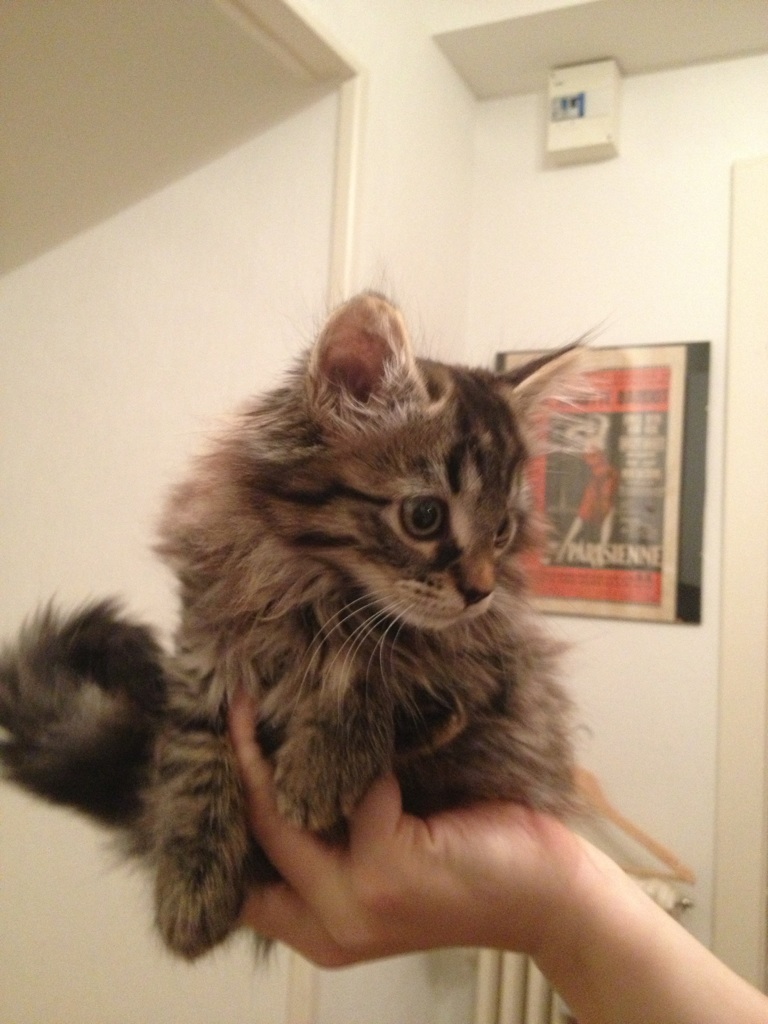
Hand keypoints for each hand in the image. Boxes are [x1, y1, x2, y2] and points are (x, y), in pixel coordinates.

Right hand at [228, 689, 582, 966]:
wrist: (552, 894)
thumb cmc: (475, 864)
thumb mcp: (389, 859)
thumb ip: (337, 832)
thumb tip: (293, 756)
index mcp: (320, 926)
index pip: (243, 878)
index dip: (227, 809)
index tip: (219, 744)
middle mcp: (327, 926)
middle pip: (254, 834)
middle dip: (234, 763)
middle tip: (234, 700)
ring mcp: (353, 903)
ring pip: (282, 814)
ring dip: (269, 747)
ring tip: (262, 694)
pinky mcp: (386, 871)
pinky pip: (350, 789)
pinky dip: (353, 745)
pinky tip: (355, 709)